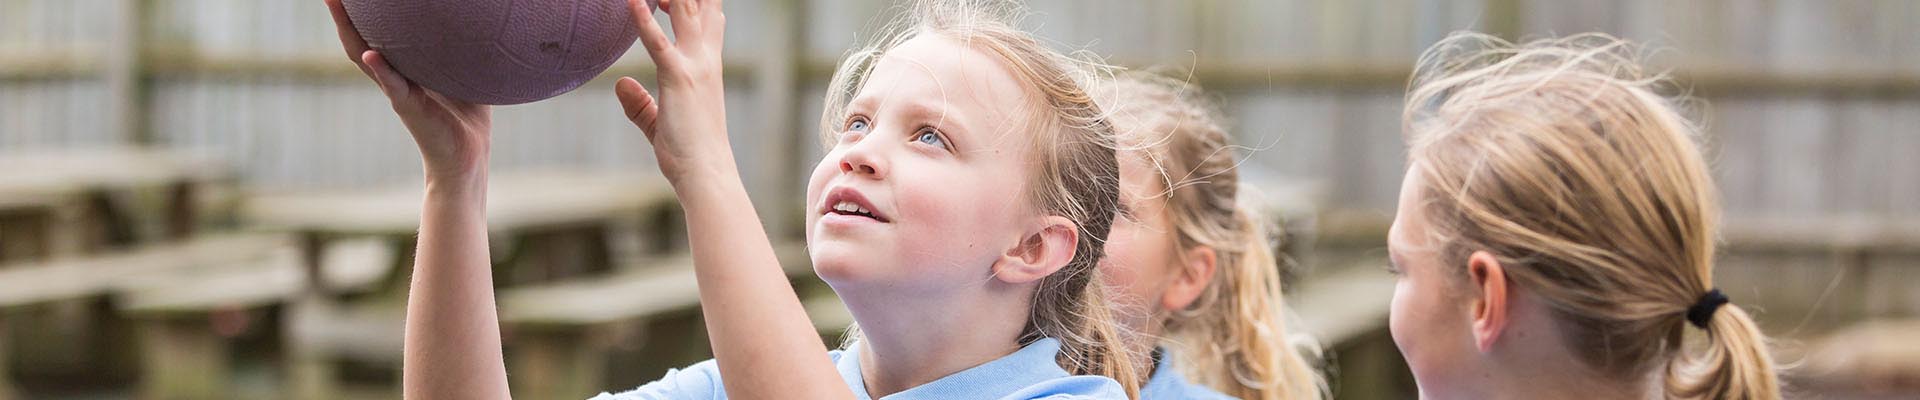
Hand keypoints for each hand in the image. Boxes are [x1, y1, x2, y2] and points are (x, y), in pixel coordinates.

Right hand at [325, 0, 491, 179]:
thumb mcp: (462, 72)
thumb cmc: (467, 112)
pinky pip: (393, 85)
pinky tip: (370, 53)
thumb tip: (473, 19)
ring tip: (335, 4)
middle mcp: (393, 76)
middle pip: (359, 39)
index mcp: (403, 68)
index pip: (376, 34)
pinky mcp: (409, 107)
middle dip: (344, 14)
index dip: (363, 14)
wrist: (467, 154)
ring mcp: (397, 91)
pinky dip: (381, 69)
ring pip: (366, 57)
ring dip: (349, 31)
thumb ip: (459, 50)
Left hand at [615, 0, 730, 184]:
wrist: (706, 173)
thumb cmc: (689, 153)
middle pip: (700, 6)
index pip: (710, 19)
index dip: (697, 0)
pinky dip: (643, 19)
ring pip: (684, 11)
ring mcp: (695, 66)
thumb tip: (620, 84)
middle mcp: (706, 59)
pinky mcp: (677, 78)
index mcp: (709, 67)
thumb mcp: (661, 122)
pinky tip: (630, 1)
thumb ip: (640, 102)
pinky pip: (657, 41)